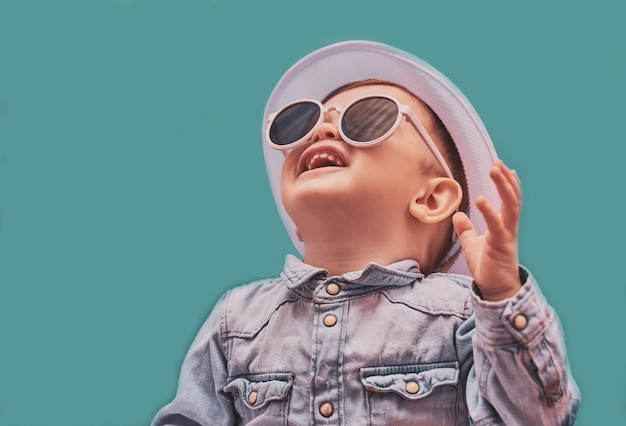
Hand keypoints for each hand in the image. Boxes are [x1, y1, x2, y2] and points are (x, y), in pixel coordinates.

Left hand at [452, 160, 521, 300]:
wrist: (496, 290)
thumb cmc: (488, 268)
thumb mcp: (472, 245)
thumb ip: (466, 230)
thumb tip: (457, 216)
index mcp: (504, 225)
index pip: (509, 200)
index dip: (508, 183)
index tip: (503, 167)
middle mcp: (509, 227)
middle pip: (512, 198)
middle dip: (506, 179)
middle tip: (498, 162)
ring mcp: (507, 235)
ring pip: (511, 206)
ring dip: (504, 186)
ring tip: (496, 170)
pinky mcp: (501, 245)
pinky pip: (497, 225)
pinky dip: (490, 211)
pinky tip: (481, 199)